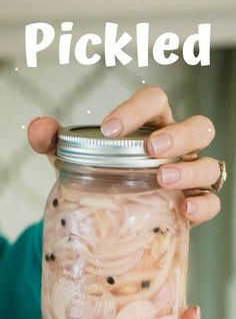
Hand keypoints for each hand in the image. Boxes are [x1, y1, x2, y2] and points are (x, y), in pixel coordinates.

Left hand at [28, 86, 220, 225]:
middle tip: (151, 150)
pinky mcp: (194, 205)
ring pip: (211, 163)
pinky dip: (203, 204)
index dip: (137, 109)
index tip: (109, 130)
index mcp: (152, 127)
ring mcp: (190, 176)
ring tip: (163, 179)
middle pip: (198, 127)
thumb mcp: (75, 159)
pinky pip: (212, 201)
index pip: (155, 102)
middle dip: (178, 135)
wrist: (112, 215)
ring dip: (190, 169)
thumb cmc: (102, 177)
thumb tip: (37, 128)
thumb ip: (55, 142)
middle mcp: (177, 148)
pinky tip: (184, 209)